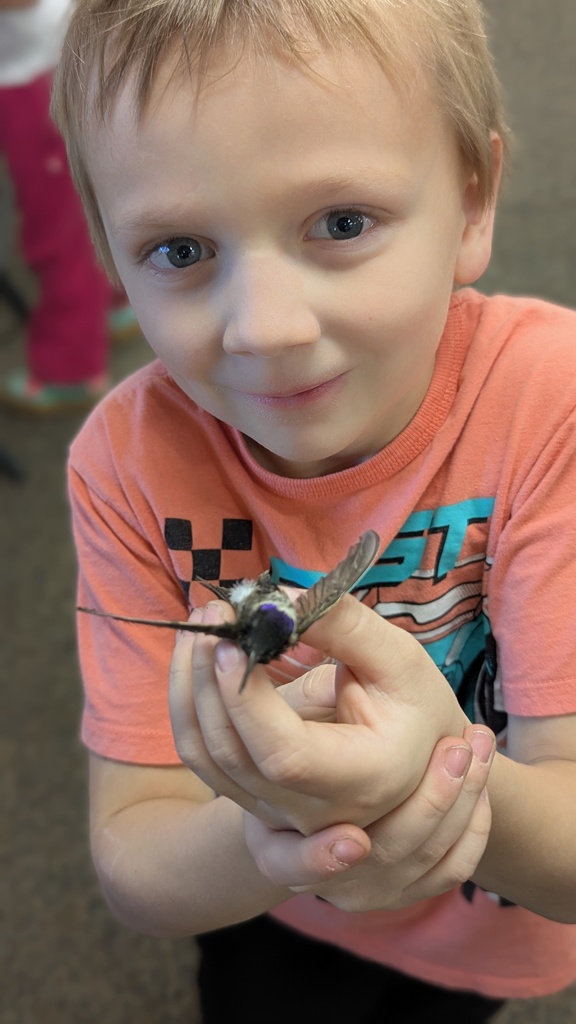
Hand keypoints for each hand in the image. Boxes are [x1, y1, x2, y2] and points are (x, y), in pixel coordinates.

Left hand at [170, 594, 470, 835]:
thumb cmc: (414, 704)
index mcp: (362, 779)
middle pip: (233, 755)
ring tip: (202, 624)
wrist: (415, 754)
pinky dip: (188, 703)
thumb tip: (278, 600)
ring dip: (190, 686)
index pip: (284, 754)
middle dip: (210, 678)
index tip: (233, 640)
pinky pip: (202, 757)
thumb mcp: (399, 658)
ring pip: (205, 759)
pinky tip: (197, 656)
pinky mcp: (252, 796)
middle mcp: (313, 810)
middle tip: (214, 612)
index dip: (248, 700)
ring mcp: (277, 811)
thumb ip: (344, 626)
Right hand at [244, 725, 494, 909]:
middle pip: (379, 853)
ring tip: (476, 740)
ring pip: (425, 855)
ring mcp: (363, 888)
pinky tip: (479, 775)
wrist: (319, 772)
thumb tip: (331, 682)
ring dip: (461, 796)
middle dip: (430, 800)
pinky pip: (453, 866)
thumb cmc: (301, 731)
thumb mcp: (292, 714)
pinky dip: (474, 823)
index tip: (355, 838)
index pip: (286, 861)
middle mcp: (317, 874)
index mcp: (271, 837)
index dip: (319, 858)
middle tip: (455, 747)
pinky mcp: (404, 889)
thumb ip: (306, 703)